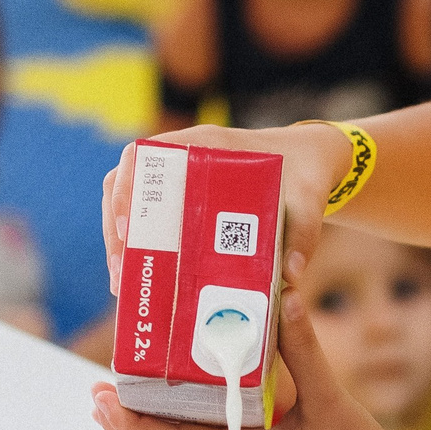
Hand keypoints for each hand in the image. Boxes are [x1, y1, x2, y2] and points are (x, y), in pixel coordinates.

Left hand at [90, 289, 400, 429]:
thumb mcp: (330, 397)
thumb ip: (304, 349)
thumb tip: (284, 295)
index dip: (134, 425)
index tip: (106, 398)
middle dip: (128, 423)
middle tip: (96, 393)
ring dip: (146, 422)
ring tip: (113, 398)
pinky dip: (177, 420)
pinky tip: (162, 401)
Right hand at [100, 123, 352, 293]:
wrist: (314, 162)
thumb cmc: (308, 172)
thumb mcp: (310, 200)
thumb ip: (304, 234)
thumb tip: (289, 275)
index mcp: (205, 143)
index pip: (144, 154)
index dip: (127, 188)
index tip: (128, 228)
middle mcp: (185, 156)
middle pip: (127, 184)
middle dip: (116, 231)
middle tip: (120, 275)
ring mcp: (182, 178)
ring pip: (133, 204)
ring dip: (122, 243)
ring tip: (124, 286)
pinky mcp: (188, 200)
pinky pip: (153, 219)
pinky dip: (143, 247)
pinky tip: (146, 279)